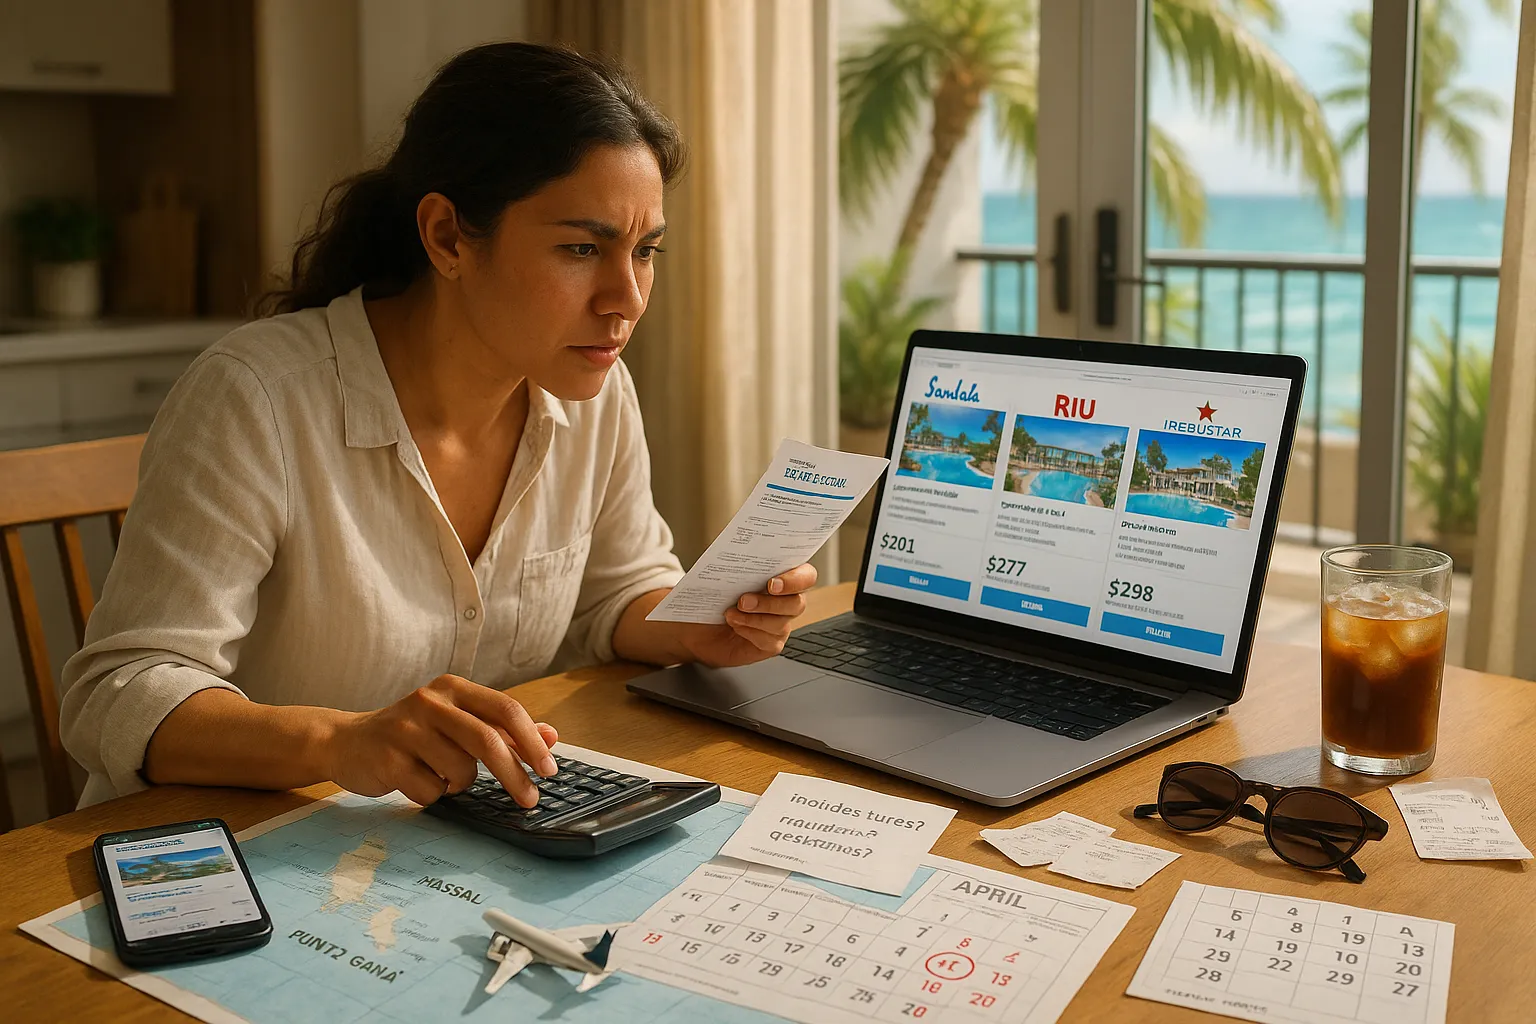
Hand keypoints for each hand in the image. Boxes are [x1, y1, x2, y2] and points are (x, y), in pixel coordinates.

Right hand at [325, 674, 558, 807]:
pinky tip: (417, 780)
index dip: (531, 740)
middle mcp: (430, 702)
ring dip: (461, 784)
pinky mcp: (387, 759)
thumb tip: (551, 736)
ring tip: (443, 775)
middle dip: (514, 775)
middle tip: (530, 799)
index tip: (549, 769)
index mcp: (453, 688)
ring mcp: (406, 729)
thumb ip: (502, 729)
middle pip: (486, 741)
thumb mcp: (457, 722)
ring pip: (460, 771)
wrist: (345, 742)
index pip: (504, 709)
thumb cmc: (413, 734)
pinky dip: (434, 795)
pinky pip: (431, 791)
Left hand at [679, 563, 817, 667]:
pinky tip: (735, 626)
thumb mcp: (721, 575)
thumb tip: (735, 553)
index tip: (772, 583)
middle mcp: (787, 601)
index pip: (806, 576)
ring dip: (754, 618)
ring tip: (731, 613)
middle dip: (770, 602)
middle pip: (797, 603)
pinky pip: (769, 641)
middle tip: (744, 600)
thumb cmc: (714, 596)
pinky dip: (750, 632)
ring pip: (781, 623)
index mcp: (783, 577)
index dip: (796, 579)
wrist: (698, 626)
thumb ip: (735, 563)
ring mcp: (781, 624)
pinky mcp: (771, 644)